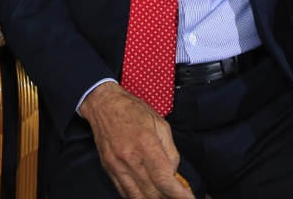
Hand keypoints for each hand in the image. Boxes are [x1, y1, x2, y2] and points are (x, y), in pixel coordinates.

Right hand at [78, 82, 193, 198]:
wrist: (103, 104)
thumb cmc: (133, 110)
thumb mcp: (161, 124)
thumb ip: (170, 151)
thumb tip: (174, 174)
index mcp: (145, 144)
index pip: (164, 180)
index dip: (179, 195)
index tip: (189, 198)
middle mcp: (129, 158)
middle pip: (152, 192)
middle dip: (169, 198)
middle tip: (179, 197)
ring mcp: (116, 165)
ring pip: (137, 197)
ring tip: (164, 196)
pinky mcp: (108, 168)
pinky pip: (124, 191)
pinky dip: (138, 197)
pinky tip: (148, 194)